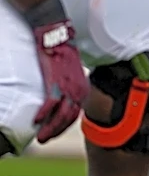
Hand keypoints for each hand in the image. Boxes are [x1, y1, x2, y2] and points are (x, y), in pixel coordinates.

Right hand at [32, 18, 88, 142]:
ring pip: (61, 114)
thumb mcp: (71, 72)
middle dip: (57, 131)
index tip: (55, 133)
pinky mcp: (56, 80)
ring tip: (40, 136)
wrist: (56, 36)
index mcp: (83, 88)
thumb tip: (63, 97)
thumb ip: (69, 85)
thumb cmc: (62, 53)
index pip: (76, 113)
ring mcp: (68, 85)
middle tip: (44, 139)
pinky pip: (51, 103)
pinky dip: (44, 113)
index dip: (65, 126)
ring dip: (50, 127)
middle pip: (70, 117)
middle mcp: (79, 89)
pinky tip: (36, 121)